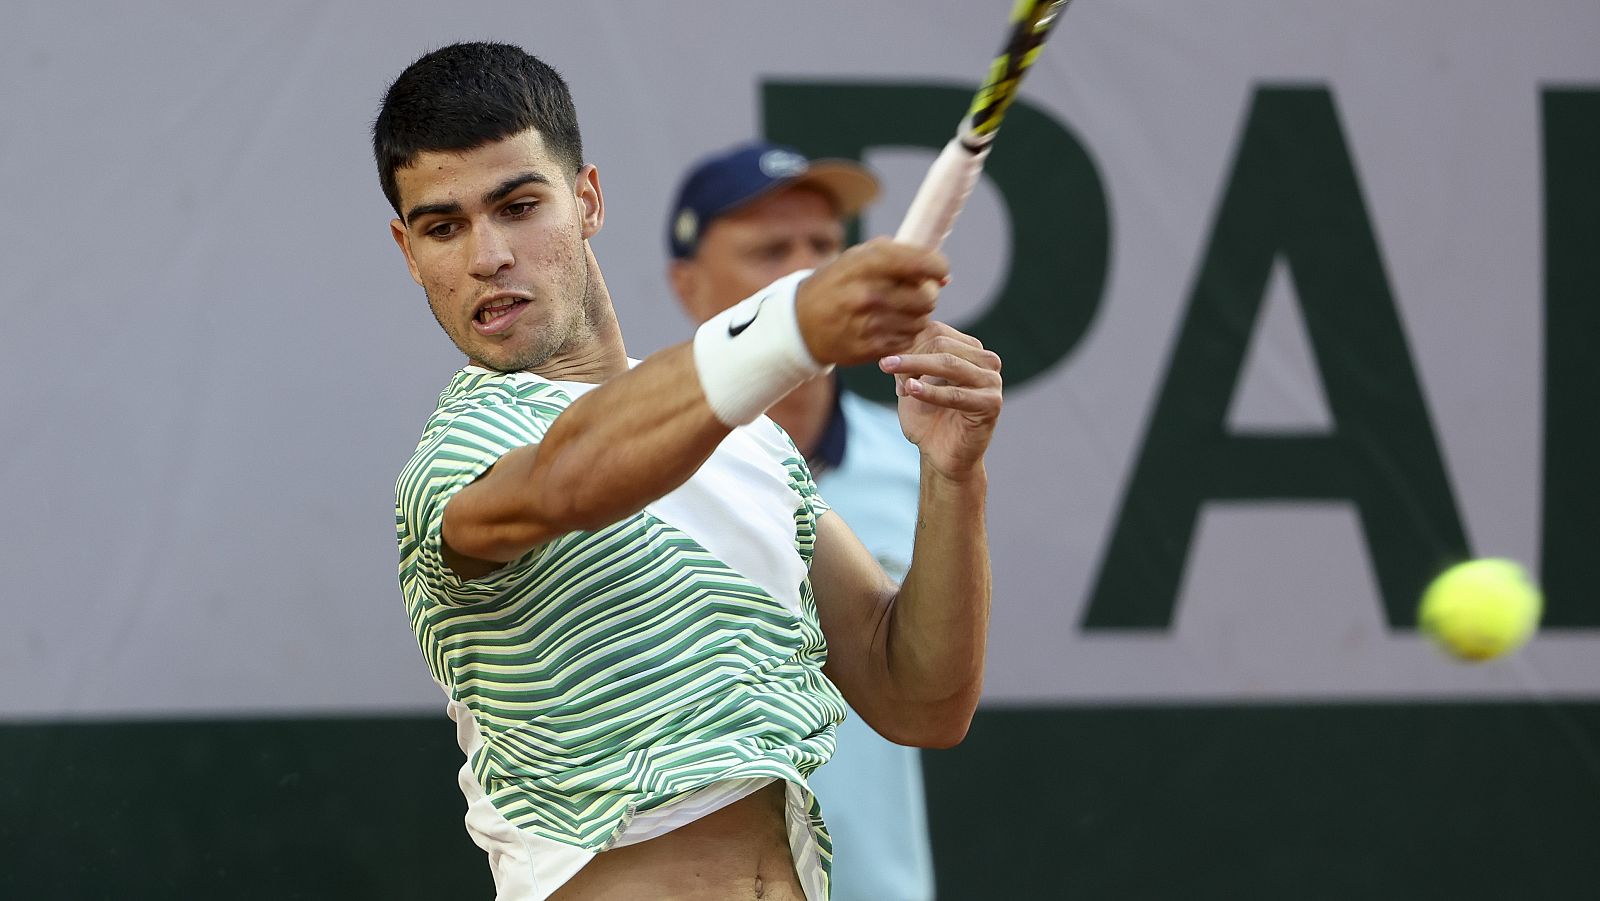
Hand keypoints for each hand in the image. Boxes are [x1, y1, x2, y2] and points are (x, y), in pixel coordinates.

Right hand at [793, 238, 948, 366]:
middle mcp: (869, 294)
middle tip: (916, 292)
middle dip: (928, 294)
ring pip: (921, 321)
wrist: (802, 322)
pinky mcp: (870, 348)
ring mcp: (869, 324)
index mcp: (867, 264)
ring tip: (898, 309)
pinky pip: (907, 340)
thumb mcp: (859, 257)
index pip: (923, 263)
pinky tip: (889, 325)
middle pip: (927, 297)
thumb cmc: (839, 282)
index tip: (939, 271)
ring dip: (916, 315)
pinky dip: (904, 333)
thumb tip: (943, 275)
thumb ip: (901, 256)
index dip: (939, 267)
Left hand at [880, 323, 1002, 479]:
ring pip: (948, 364)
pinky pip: (955, 394)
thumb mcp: (912, 382)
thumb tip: (894, 336)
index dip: (907, 345)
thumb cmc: (927, 419)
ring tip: (896, 380)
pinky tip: (910, 391)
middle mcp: (986, 361)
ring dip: (916, 369)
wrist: (941, 456)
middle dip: (911, 358)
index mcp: (970, 350)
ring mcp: (992, 381)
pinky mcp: (992, 403)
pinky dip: (930, 391)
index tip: (886, 363)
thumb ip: (909, 359)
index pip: (936, 332)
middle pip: (941, 344)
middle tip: (889, 372)